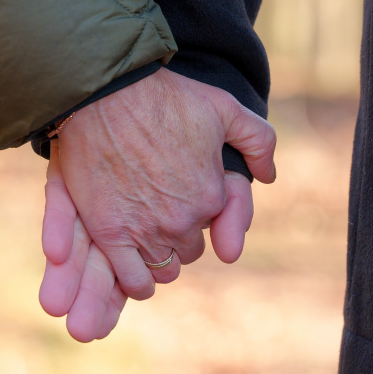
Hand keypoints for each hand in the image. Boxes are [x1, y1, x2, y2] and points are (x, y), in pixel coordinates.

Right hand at [41, 69, 275, 326]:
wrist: (103, 94)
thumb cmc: (164, 97)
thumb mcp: (225, 108)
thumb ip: (258, 141)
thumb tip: (268, 176)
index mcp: (211, 196)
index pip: (215, 230)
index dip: (200, 218)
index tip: (181, 200)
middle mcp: (182, 221)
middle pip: (188, 251)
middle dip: (177, 237)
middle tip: (158, 212)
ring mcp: (145, 230)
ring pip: (163, 269)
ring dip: (157, 258)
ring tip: (142, 236)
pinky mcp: (110, 234)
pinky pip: (134, 279)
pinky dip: (136, 279)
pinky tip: (131, 265)